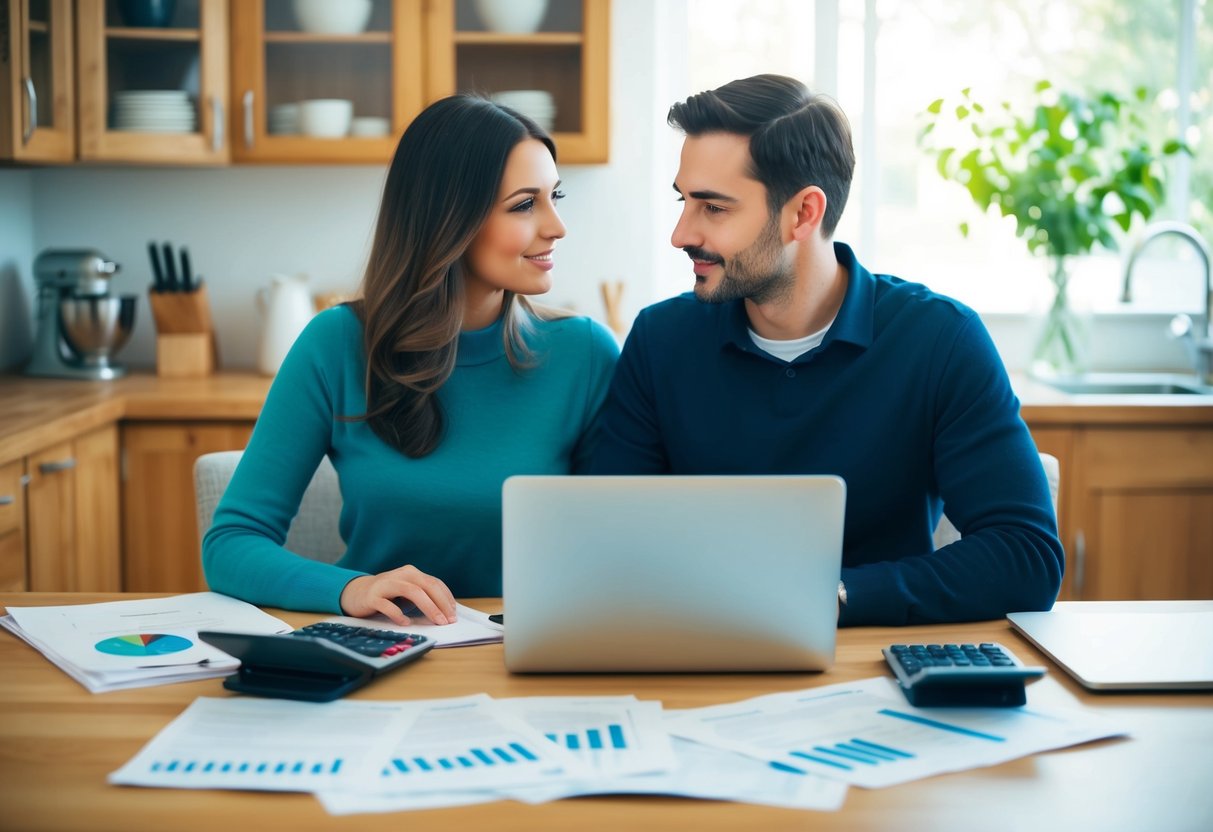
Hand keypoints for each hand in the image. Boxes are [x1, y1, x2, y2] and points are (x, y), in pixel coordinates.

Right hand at [339, 565, 456, 625]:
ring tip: (437, 621)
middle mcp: (401, 575)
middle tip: (449, 620)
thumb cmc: (387, 595)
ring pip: (412, 592)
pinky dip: (399, 614)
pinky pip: (388, 605)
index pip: (435, 583)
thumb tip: (445, 612)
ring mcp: (386, 584)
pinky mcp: (372, 596)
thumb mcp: (407, 592)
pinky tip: (406, 622)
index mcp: (411, 573)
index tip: (454, 613)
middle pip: (427, 586)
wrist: (356, 593)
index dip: (447, 598)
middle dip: (441, 604)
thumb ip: (423, 597)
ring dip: (428, 607)